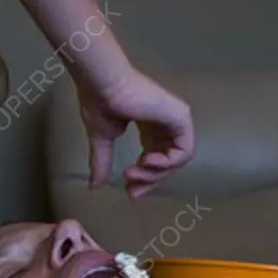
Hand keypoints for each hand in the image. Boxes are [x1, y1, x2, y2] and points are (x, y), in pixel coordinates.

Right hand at [76, 68, 193, 198]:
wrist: (103, 85)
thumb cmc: (100, 103)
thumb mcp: (102, 139)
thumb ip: (102, 162)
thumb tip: (93, 187)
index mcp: (149, 125)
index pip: (156, 158)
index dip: (145, 178)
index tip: (130, 192)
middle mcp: (165, 123)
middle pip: (168, 162)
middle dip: (151, 180)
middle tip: (133, 190)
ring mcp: (175, 119)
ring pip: (177, 160)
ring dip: (156, 174)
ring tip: (134, 172)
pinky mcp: (181, 117)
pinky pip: (184, 151)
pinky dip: (168, 163)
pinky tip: (147, 162)